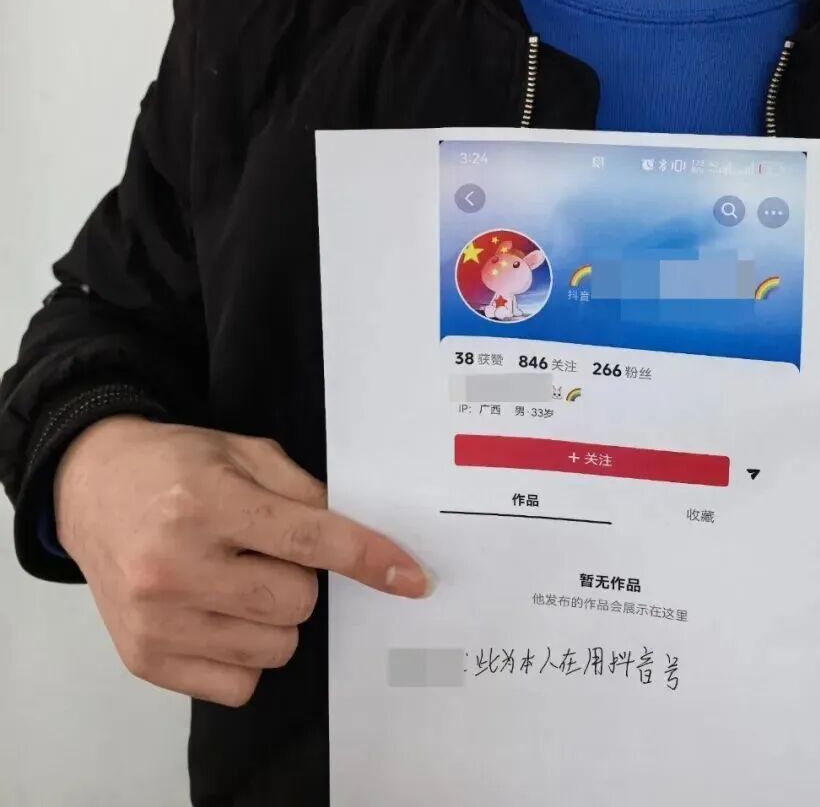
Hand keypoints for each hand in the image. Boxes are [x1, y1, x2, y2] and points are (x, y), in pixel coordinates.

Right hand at [53, 416, 430, 706]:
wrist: (91, 487)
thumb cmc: (175, 466)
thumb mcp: (243, 452)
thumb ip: (303, 491)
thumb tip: (359, 540)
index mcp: (205, 503)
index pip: (308, 541)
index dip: (367, 558)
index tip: (410, 578)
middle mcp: (176, 566)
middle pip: (296, 602)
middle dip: (302, 579)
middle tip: (267, 551)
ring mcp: (157, 621)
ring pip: (274, 650)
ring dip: (275, 619)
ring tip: (239, 580)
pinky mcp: (144, 660)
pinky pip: (237, 685)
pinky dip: (245, 655)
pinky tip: (219, 613)